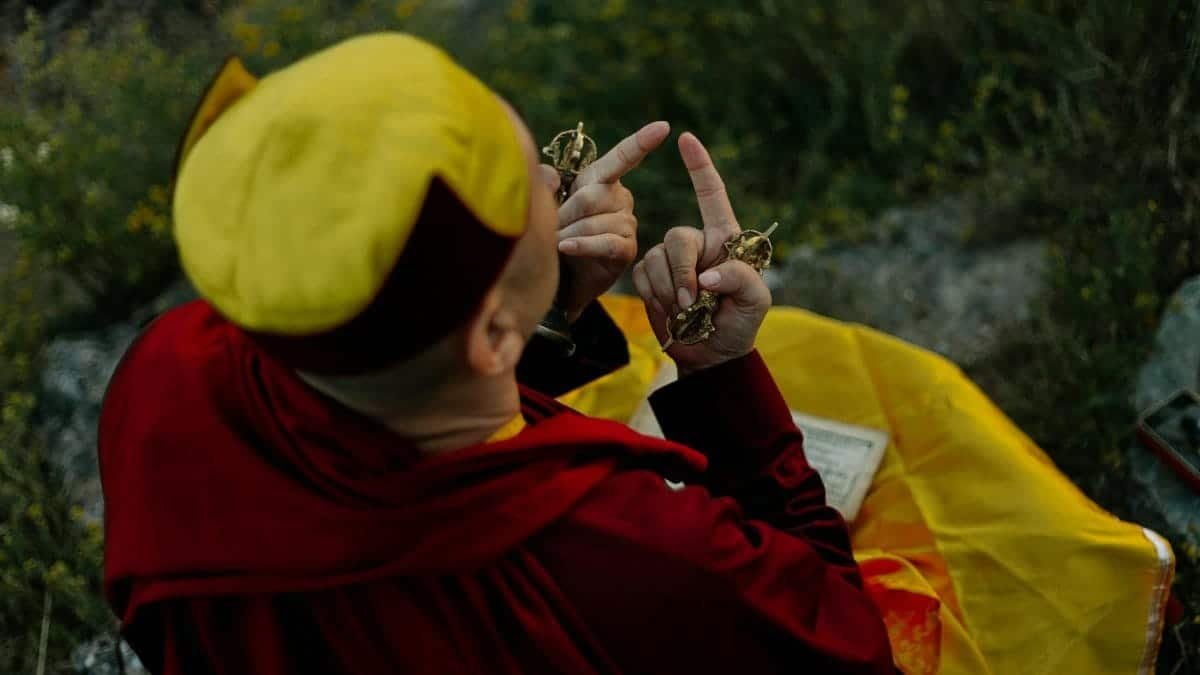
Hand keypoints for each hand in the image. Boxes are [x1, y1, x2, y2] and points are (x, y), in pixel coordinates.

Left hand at [548, 121, 669, 320]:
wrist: (562, 278)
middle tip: (548, 229)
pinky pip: (604, 242)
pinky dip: (581, 245)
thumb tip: (550, 175)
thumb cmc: (554, 235)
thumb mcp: (546, 205)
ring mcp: (627, 224)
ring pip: (595, 221)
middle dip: (564, 214)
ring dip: (568, 234)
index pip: (622, 157)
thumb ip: (545, 185)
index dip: (641, 142)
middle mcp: (621, 199)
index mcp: (602, 180)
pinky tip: (565, 247)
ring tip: (556, 245)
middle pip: (591, 197)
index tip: (663, 127)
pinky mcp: (627, 249)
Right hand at [632, 132, 770, 375]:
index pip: (713, 196)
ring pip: (656, 257)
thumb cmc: (739, 325)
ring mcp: (673, 260)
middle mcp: (698, 244)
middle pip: (678, 237)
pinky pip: (642, 274)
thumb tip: (708, 273)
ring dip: (670, 289)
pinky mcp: (652, 278)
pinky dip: (655, 295)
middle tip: (694, 303)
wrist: (711, 355)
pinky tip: (670, 311)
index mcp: (726, 240)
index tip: (686, 139)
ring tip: (686, 313)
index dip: (700, 167)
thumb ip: (740, 279)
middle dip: (683, 272)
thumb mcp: (755, 303)